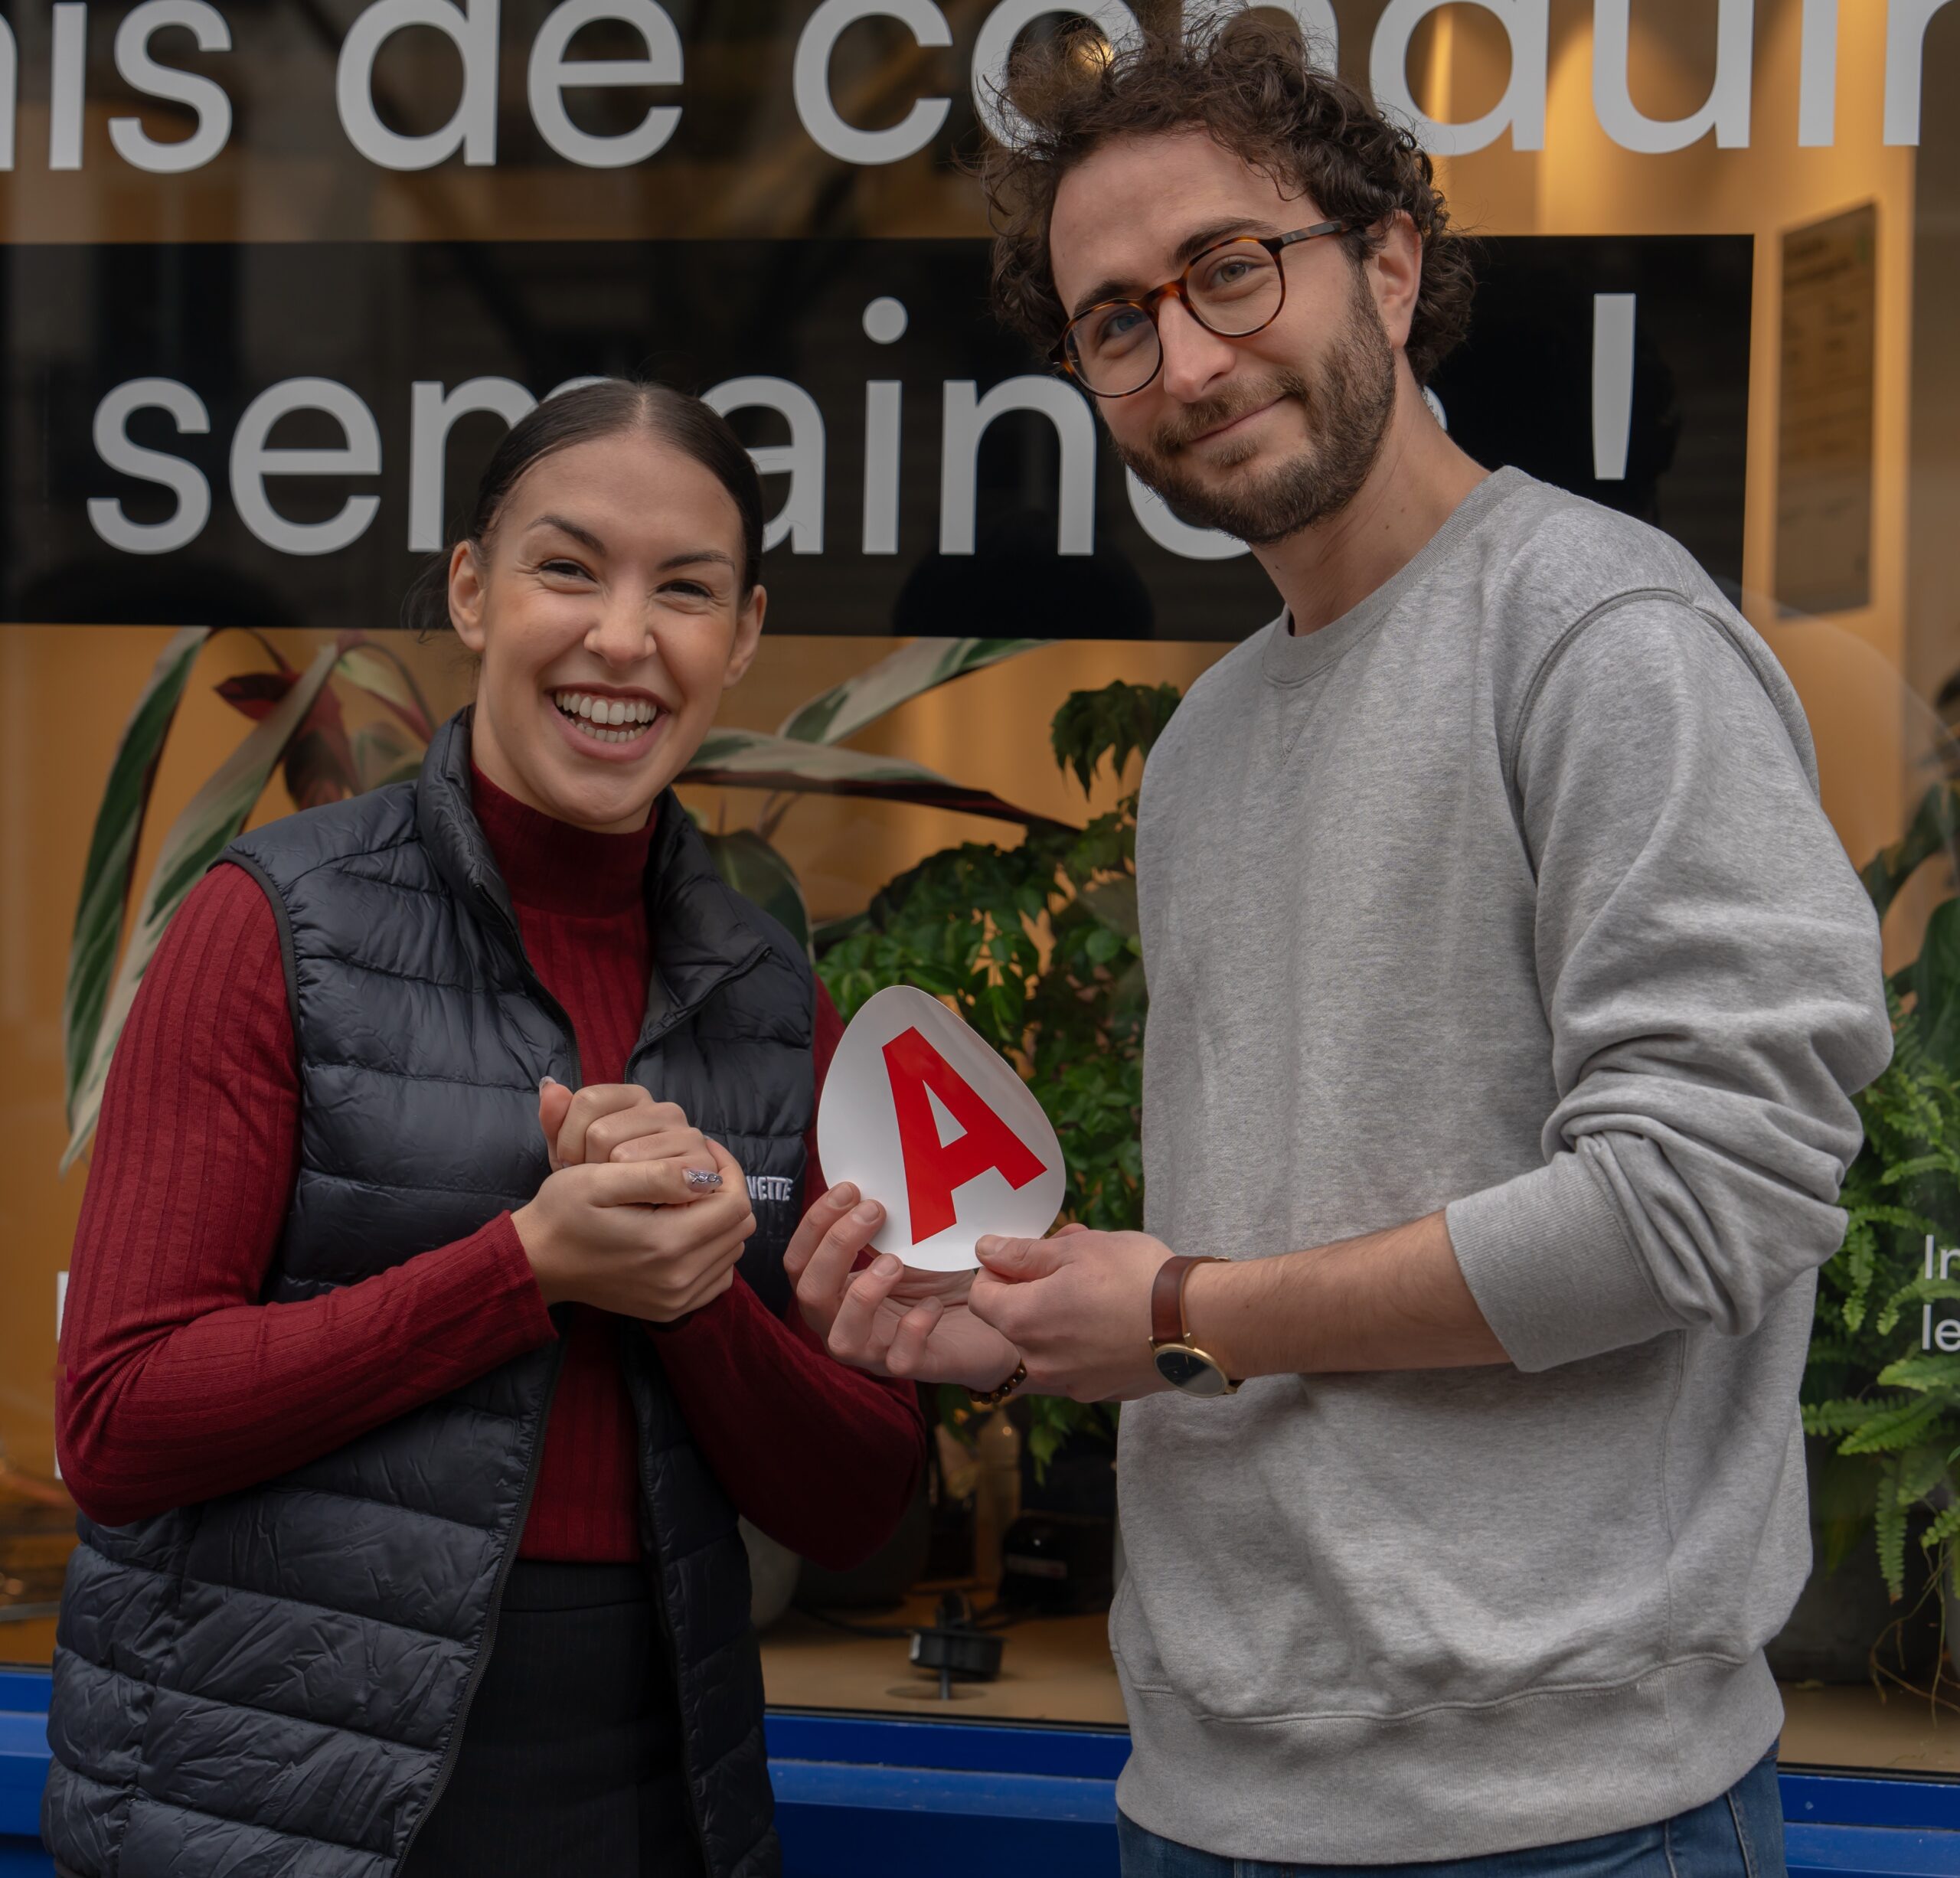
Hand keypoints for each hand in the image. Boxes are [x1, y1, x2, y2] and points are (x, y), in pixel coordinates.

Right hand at [513, 1134, 756, 1321]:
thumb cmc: (563, 1214)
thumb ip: (656, 1175)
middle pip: (740, 1227)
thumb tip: (705, 1174)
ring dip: (721, 1219)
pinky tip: (686, 1230)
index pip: (735, 1203)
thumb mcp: (598, 1179)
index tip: (705, 1150)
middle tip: (699, 1170)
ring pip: (733, 1249)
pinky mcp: (671, 1310)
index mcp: (666, 1244)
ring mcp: (677, 1300)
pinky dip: (714, 1250)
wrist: (538, 1262)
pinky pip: (718, 1276)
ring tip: (690, 1197)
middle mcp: (679, 1279)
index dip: (729, 1169)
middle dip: (727, 1191)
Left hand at [538, 1078, 720, 1186]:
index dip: (567, 1138)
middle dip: (588, 1164)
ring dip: (610, 1182)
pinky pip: (655, 1175)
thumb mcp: (567, 1153)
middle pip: (600, 1132)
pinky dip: (638, 1193)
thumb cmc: (596, 1184)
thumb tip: (550, 1086)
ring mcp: (687, 1135)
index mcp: (635, 1098)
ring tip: (615, 1193)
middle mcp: (666, 1110)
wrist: (622, 1221)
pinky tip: (639, 1201)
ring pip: (621, 1155)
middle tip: (596, 1183)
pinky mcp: (701, 1165)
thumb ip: (556, 1120)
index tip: (570, 1162)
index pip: (588, 1100)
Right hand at [783, 1183, 1022, 1392]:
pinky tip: (932, 1304)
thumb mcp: (907, 1244)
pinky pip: (899, 1359)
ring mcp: (875, 1353)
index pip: (799, 1262)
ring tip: (896, 1261)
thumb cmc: (937, 1279)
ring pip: (842, 1338)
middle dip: (836, 1247)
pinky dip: (913, 1327)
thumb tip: (869, 1179)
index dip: (815, 1224)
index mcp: (834, 1292)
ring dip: (864, 1293)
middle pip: (809, 1294)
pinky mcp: (912, 1368)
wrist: (988, 1320)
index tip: (849, 1188)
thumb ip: (881, 1224)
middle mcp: (843, 1324)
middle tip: (875, 1211)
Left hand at [970, 1227, 1175, 1400]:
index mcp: (1023, 1322)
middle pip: (1015, 1322)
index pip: (980, 1298)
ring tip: (1099, 1285)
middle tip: (1071, 1261)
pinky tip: (1117, 1319)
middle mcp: (1039, 1362)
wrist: (1198, 1323)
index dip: (996, 1273)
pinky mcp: (1101, 1392)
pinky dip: (1086, 1341)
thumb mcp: (1075, 1248)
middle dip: (1034, 1290)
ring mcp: (1071, 1383)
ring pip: (1048, 1343)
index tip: (1025, 1258)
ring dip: (1060, 1315)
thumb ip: (1022, 1253)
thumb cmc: (1134, 1277)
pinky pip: (1078, 1362)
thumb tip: (985, 1250)